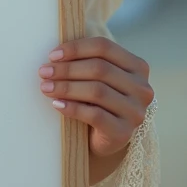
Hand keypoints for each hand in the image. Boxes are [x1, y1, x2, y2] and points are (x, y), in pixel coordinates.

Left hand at [38, 36, 153, 157]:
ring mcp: (135, 111)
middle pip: (100, 69)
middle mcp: (142, 88)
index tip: (52, 55)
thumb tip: (55, 53)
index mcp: (137, 66)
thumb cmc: (96, 100)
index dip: (76, 48)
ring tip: (46, 87)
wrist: (103, 138)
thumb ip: (85, 60)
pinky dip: (72, 108)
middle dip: (67, 69)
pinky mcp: (124, 132)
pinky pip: (95, 115)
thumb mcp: (97, 77)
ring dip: (66, 87)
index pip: (104, 47)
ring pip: (97, 91)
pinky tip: (57, 104)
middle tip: (44, 72)